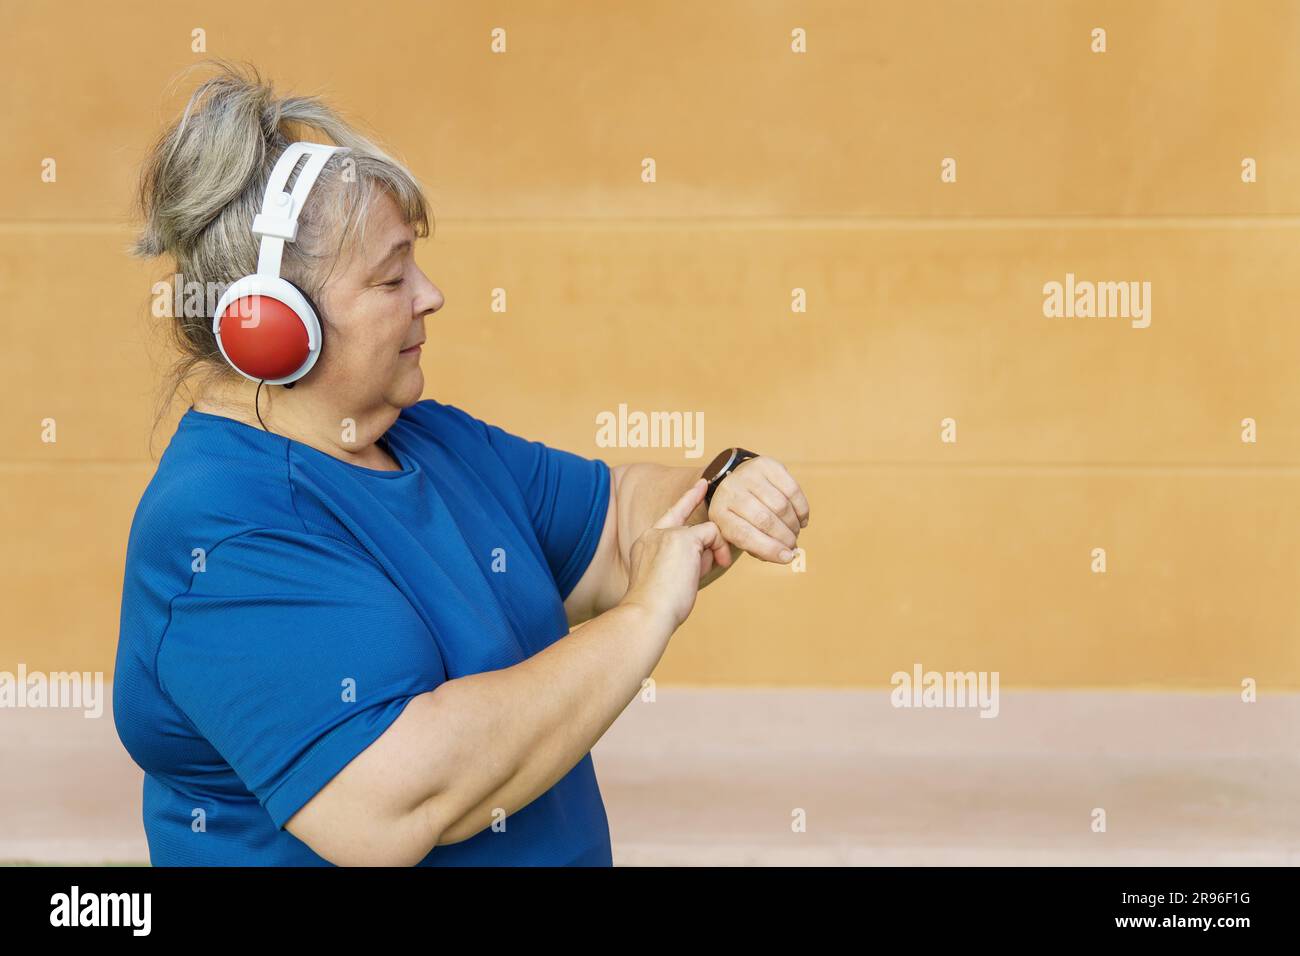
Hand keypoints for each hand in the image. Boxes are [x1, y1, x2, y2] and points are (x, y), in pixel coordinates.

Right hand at [623, 479, 732, 631]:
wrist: (647, 613)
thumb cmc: (657, 607)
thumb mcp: (667, 579)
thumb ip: (683, 562)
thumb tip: (710, 554)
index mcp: (645, 544)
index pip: (670, 517)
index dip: (687, 500)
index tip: (700, 485)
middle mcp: (653, 534)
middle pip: (692, 529)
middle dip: (707, 546)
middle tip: (714, 547)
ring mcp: (667, 534)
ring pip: (704, 533)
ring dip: (710, 555)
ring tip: (699, 577)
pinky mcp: (683, 538)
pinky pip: (712, 534)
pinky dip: (718, 549)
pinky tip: (716, 564)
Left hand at [707, 456, 809, 563]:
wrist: (733, 478)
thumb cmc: (738, 513)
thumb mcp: (734, 532)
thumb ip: (753, 548)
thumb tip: (783, 557)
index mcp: (719, 513)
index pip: (744, 535)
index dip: (769, 549)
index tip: (786, 558)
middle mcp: (730, 491)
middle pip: (765, 520)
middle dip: (784, 537)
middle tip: (793, 546)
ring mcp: (748, 475)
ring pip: (780, 505)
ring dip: (793, 524)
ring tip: (795, 532)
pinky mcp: (766, 464)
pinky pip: (792, 489)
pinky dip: (801, 508)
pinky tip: (801, 518)